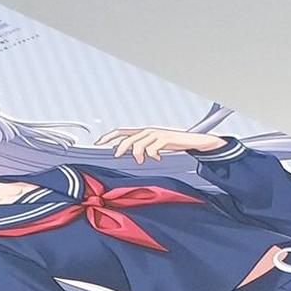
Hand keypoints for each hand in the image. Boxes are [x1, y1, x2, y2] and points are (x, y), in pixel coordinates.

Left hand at [94, 126, 227, 163]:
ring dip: (138, 154)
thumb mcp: (155, 146)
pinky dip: (153, 154)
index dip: (109, 136)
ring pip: (139, 144)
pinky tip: (158, 157)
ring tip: (142, 160)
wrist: (192, 140)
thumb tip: (131, 156)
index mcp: (143, 131)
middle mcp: (147, 130)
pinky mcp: (165, 138)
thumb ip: (142, 149)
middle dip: (120, 147)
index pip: (122, 131)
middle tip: (117, 156)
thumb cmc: (173, 143)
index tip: (98, 143)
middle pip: (128, 138)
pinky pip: (152, 148)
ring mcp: (156, 133)